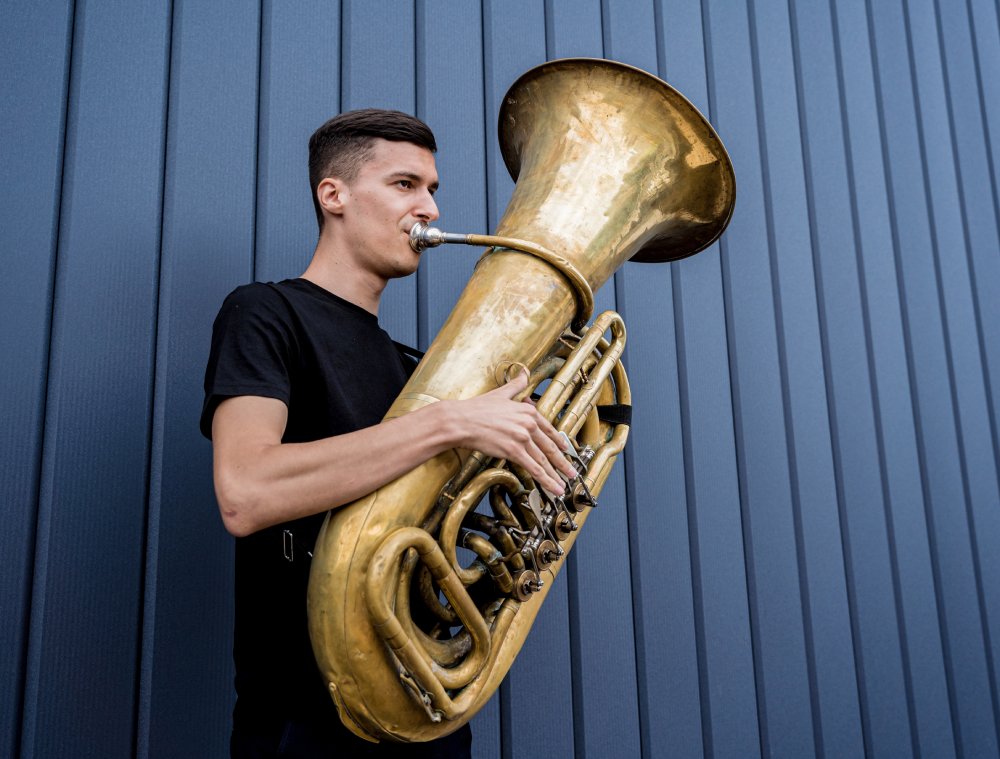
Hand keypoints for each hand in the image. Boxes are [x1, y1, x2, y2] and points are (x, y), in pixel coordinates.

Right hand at [444, 370, 576, 494]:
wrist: (461, 420)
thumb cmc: (477, 408)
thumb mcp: (501, 393)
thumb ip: (516, 385)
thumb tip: (524, 373)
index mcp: (528, 410)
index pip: (548, 429)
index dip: (559, 441)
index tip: (566, 449)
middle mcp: (528, 424)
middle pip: (549, 447)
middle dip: (562, 461)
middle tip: (571, 471)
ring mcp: (522, 438)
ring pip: (543, 459)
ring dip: (556, 474)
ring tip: (563, 483)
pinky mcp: (513, 451)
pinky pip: (533, 468)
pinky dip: (545, 479)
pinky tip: (552, 486)